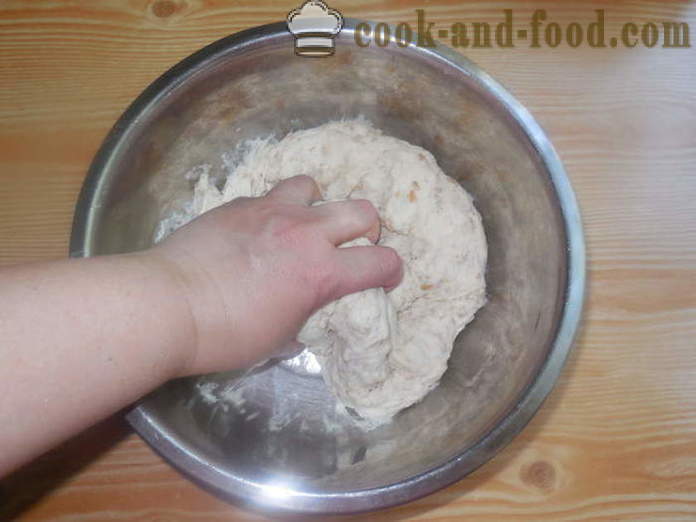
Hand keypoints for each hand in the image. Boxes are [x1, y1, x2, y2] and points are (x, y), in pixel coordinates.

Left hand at [149, 175, 402, 375]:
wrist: (169, 304)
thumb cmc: (225, 334)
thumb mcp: (278, 338)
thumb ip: (303, 316)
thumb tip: (302, 312)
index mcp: (321, 273)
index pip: (382, 262)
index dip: (392, 270)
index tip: (385, 278)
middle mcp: (305, 234)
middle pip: (362, 211)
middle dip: (366, 230)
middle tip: (350, 247)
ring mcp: (272, 212)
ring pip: (314, 187)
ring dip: (317, 206)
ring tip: (301, 225)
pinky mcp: (241, 204)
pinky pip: (271, 195)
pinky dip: (276, 210)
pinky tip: (258, 230)